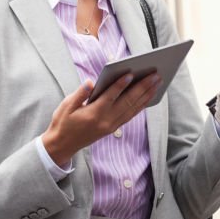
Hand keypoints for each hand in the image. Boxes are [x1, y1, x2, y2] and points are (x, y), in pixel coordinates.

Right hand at [42, 71, 161, 165]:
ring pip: (132, 109)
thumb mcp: (66, 106)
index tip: (131, 73)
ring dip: (146, 96)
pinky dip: (140, 106)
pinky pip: (130, 116)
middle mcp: (106, 121)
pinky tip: (148, 98)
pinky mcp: (112, 129)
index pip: (110, 96)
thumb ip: (79, 94)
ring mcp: (110, 126)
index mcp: (93, 113)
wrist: (62, 145)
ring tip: (157, 83)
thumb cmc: (63, 122)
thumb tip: (90, 82)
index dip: (121, 84)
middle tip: (155, 75)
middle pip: (127, 102)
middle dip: (142, 87)